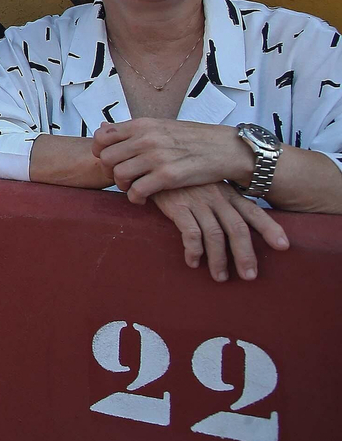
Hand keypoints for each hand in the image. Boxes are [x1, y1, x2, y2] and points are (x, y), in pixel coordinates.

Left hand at [93, 118, 251, 202]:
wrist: (228, 148)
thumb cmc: (194, 138)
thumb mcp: (162, 126)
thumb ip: (134, 130)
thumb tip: (103, 127)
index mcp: (143, 124)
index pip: (102, 136)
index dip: (100, 151)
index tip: (110, 160)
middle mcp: (146, 138)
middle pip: (106, 158)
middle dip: (110, 171)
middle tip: (123, 178)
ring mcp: (157, 157)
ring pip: (118, 175)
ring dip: (122, 186)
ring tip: (133, 188)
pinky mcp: (168, 176)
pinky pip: (136, 191)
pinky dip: (135, 198)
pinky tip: (143, 198)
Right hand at [152, 183, 288, 281]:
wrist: (156, 164)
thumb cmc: (184, 181)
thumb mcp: (209, 186)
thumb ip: (224, 204)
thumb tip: (239, 229)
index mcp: (228, 194)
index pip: (254, 212)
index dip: (270, 228)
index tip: (283, 246)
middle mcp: (217, 198)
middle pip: (237, 229)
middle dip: (245, 255)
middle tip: (249, 276)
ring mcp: (197, 202)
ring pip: (215, 235)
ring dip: (219, 260)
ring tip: (220, 277)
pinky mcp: (178, 206)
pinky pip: (190, 233)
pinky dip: (194, 250)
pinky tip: (193, 261)